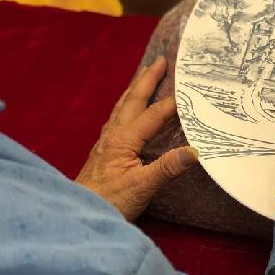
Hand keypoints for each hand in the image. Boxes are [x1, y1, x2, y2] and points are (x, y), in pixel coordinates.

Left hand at [76, 57, 197, 220]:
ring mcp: (106, 141)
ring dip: (136, 88)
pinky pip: (118, 117)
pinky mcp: (104, 150)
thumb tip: (195, 151)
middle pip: (133, 99)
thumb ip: (168, 168)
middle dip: (148, 79)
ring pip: (123, 106)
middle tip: (161, 61)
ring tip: (146, 76)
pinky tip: (129, 108)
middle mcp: (113, 134)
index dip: (173, 102)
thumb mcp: (142, 187)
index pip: (154, 114)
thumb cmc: (109, 202)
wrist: (79, 213)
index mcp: (124, 139)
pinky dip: (127, 104)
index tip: (192, 90)